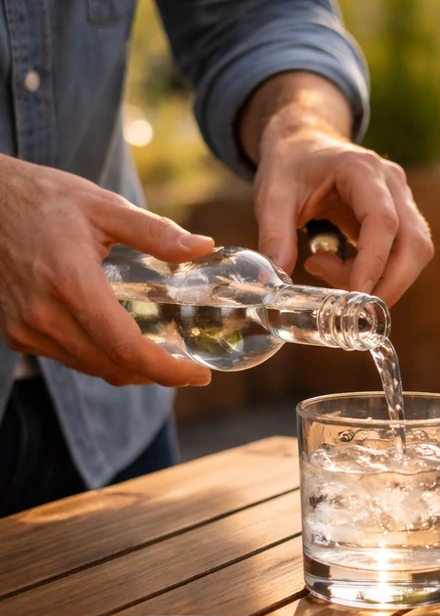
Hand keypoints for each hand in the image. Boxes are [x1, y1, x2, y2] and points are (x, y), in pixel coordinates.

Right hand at [0, 155, 214, 386]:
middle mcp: (44, 314)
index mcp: (70, 282)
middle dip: (157, 374)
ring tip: (163, 355)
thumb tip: (204, 247)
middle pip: (113, 366)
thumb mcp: (105, 207)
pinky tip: (123, 341)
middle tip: (191, 366)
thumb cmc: (47, 200)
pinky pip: (70, 358)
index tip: (199, 374)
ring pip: (92, 367)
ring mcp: (26, 327)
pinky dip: (102, 358)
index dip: (168, 370)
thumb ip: (156, 232)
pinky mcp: (17, 333)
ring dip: (131, 369)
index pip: (126, 348)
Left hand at [241, 73, 432, 305]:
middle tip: (355, 307)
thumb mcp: (272, 193)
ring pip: (416, 252)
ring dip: (386, 280)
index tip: (356, 294)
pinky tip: (345, 270)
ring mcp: (403, 200)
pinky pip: (405, 254)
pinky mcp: (403, 217)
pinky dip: (381, 273)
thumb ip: (274, 233)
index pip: (383, 222)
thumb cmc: (291, 164)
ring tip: (336, 278)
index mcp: (362, 170)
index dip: (374, 262)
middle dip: (391, 283)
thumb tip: (276, 280)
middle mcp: (392, 184)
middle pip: (414, 243)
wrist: (306, 141)